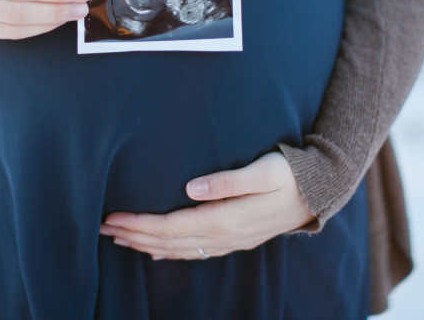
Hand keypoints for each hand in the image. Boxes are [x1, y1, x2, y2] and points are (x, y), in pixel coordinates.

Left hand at [99, 152, 314, 259]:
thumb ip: (227, 180)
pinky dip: (171, 253)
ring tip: (120, 239)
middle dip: (134, 236)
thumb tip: (191, 187)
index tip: (113, 218)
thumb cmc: (290, 173)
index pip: (170, 227)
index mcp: (225, 219)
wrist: (321, 191)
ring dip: (147, 245)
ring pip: (179, 250)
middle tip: (103, 228)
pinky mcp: (235, 239)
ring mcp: (230, 241)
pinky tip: (157, 253)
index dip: (139, 225)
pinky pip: (195, 252)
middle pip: (169, 242)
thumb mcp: (262, 170)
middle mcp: (224, 236)